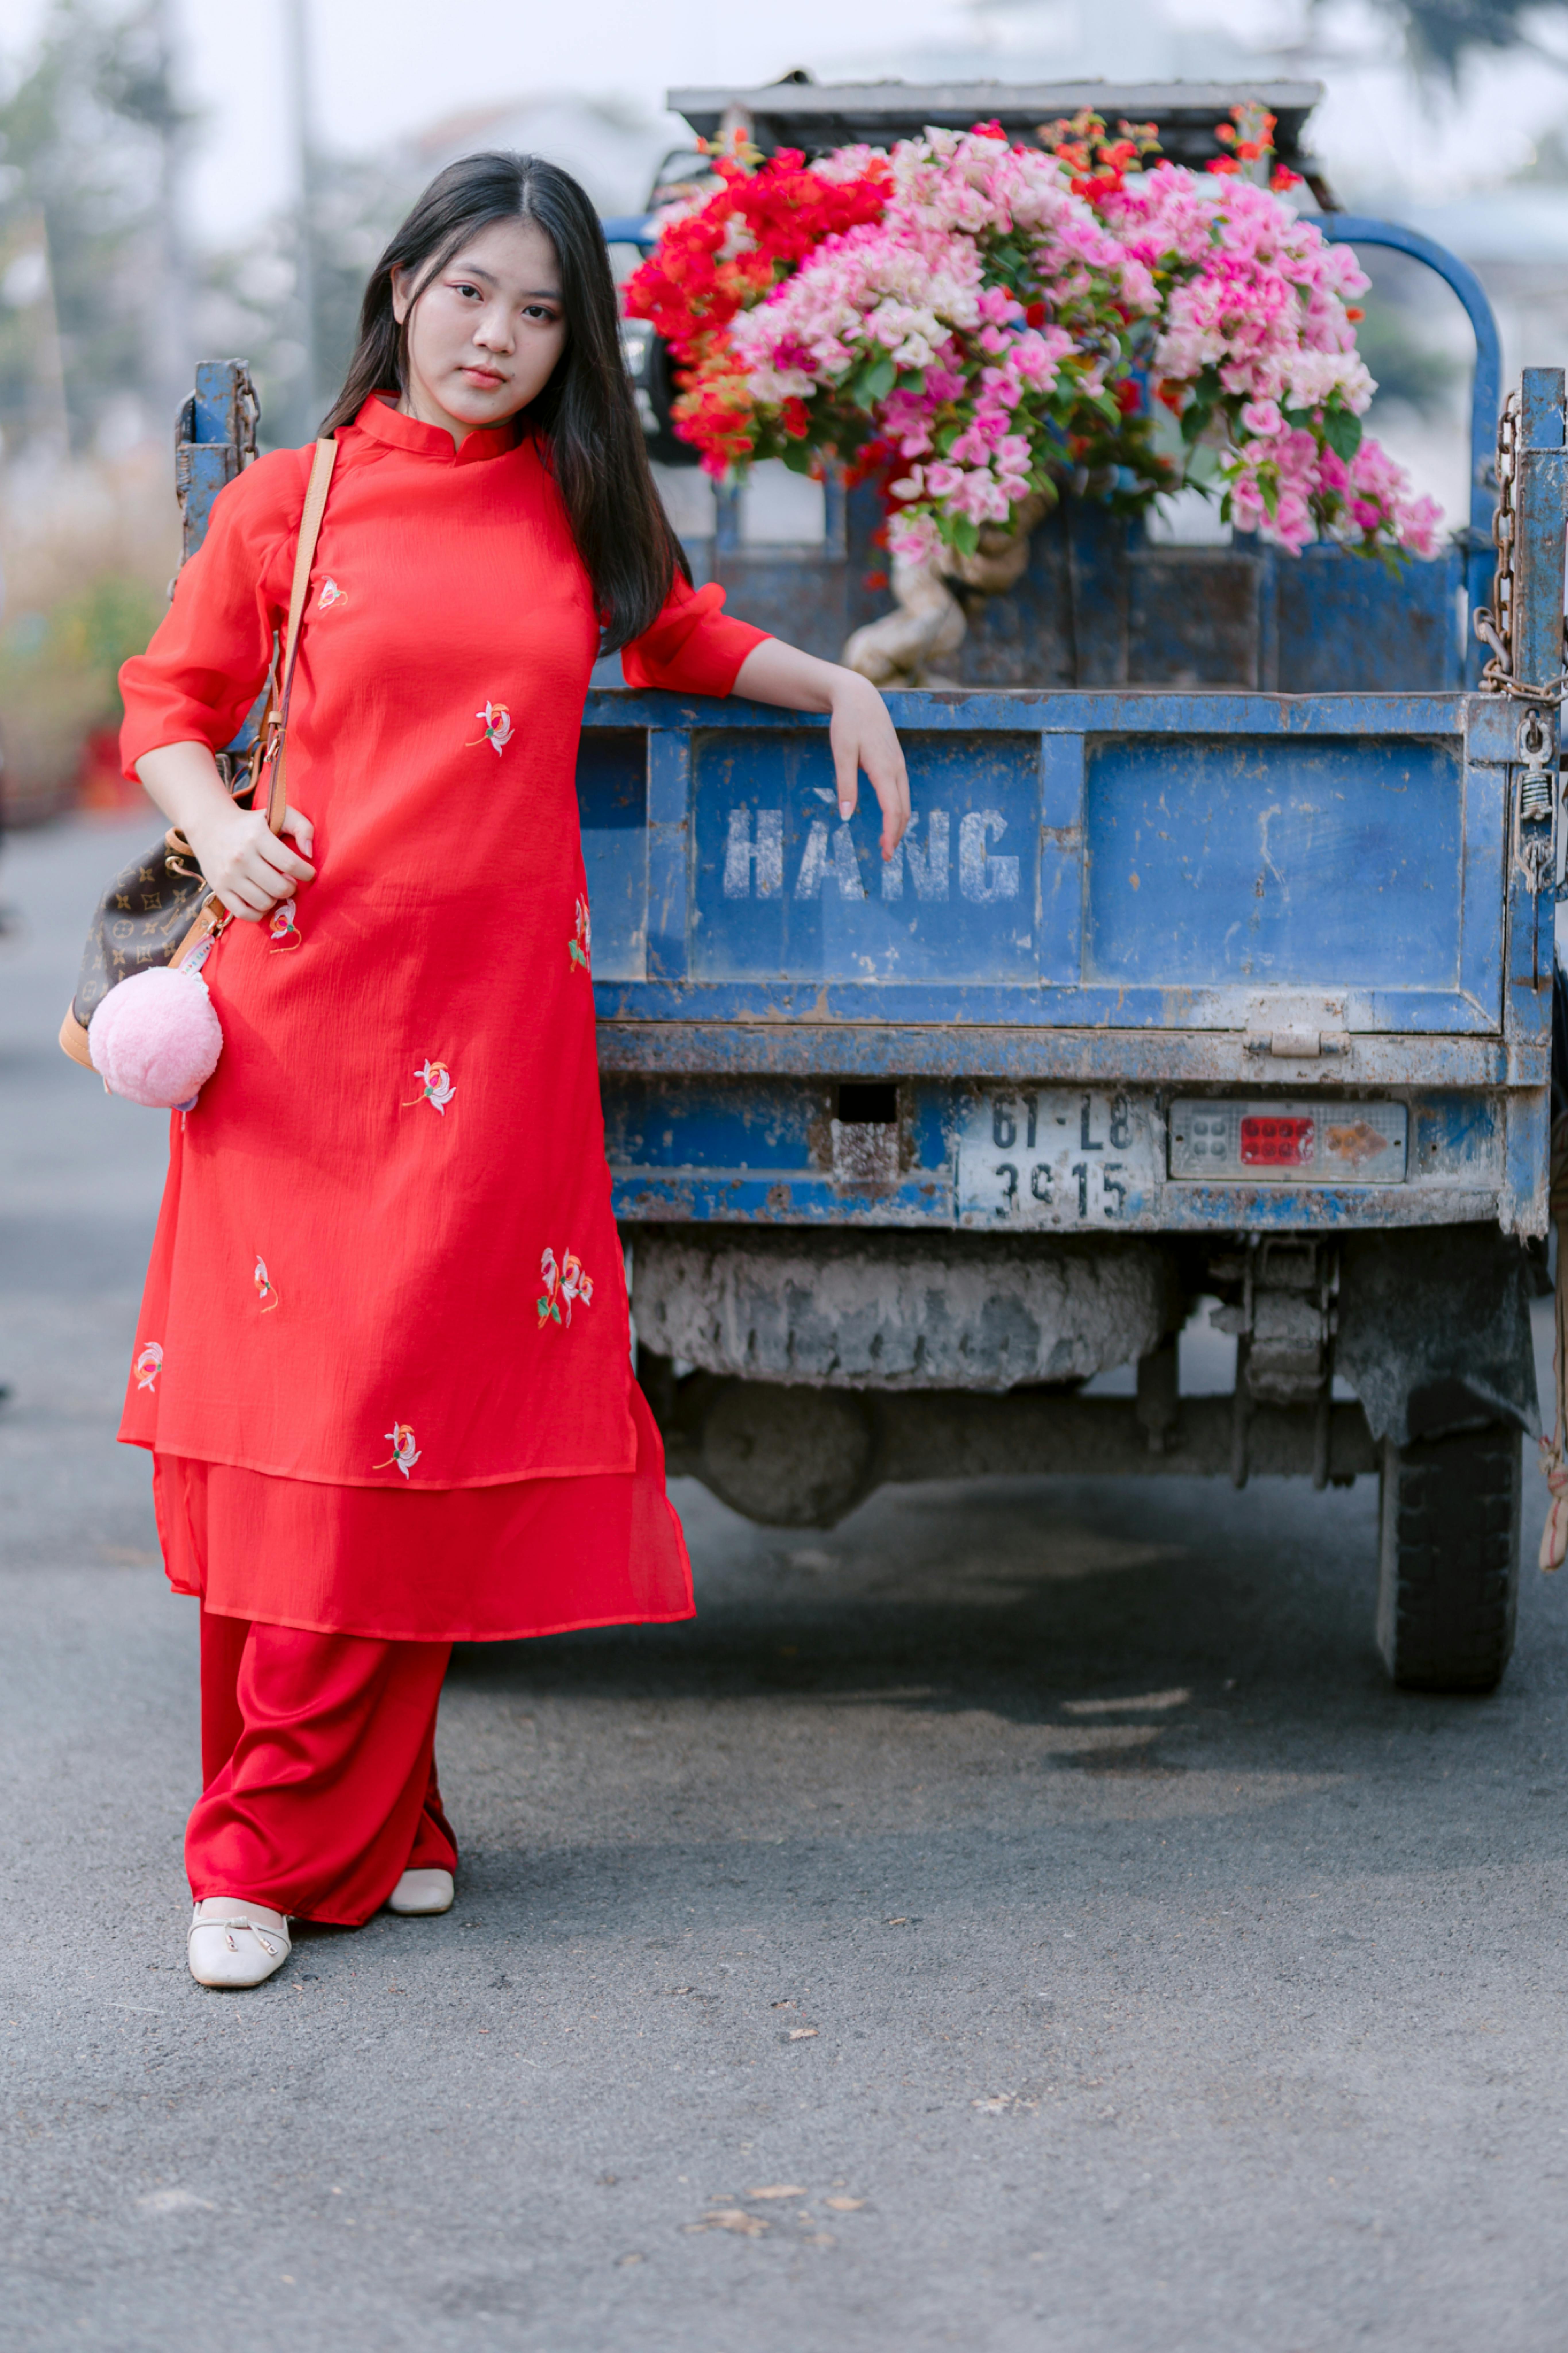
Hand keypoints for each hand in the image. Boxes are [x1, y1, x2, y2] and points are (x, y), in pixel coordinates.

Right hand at [185, 803, 315, 921]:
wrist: (210, 827)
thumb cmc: (251, 824)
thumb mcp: (278, 815)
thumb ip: (302, 827)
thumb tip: (309, 853)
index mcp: (257, 837)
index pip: (290, 864)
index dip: (306, 873)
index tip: (307, 872)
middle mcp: (241, 857)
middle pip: (279, 888)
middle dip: (291, 888)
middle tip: (289, 881)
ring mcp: (228, 875)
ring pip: (264, 903)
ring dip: (275, 900)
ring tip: (274, 888)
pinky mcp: (219, 888)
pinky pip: (244, 913)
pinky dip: (258, 913)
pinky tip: (262, 900)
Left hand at [731, 639, 911, 862]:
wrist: (859, 697)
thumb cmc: (847, 723)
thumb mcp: (841, 753)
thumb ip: (845, 785)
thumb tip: (847, 817)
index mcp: (884, 769)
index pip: (893, 810)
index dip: (890, 834)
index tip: (884, 853)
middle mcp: (896, 769)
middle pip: (903, 810)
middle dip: (896, 835)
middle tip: (885, 857)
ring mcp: (899, 765)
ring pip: (905, 802)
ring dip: (898, 824)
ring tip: (887, 843)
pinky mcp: (896, 762)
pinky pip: (902, 792)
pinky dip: (898, 810)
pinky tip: (889, 819)